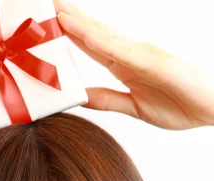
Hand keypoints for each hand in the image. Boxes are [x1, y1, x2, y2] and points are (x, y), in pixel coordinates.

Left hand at [53, 0, 213, 129]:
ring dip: (80, 25)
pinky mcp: (154, 62)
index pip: (90, 45)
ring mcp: (142, 55)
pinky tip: (85, 37)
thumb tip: (81, 97)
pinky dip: (103, 44)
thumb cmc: (179, 105)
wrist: (212, 109)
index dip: (69, 33)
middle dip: (70, 19)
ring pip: (104, 38)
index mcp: (123, 65)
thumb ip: (107, 101)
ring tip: (58, 12)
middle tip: (46, 4)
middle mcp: (130, 54)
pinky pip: (123, 53)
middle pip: (94, 33)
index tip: (49, 23)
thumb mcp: (133, 107)